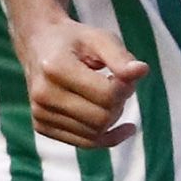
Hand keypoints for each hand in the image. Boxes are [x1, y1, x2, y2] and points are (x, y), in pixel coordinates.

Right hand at [18, 18, 146, 149]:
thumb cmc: (74, 41)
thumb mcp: (99, 39)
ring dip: (112, 117)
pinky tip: (120, 126)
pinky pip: (84, 142)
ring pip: (95, 134)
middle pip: (101, 119)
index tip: (127, 75)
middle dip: (119, 104)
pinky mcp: (41, 126)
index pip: (106, 95)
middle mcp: (43, 94)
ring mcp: (40, 113)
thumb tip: (142, 71)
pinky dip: (105, 136)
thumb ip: (121, 57)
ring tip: (107, 95)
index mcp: (55, 68)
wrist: (38, 45)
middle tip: (119, 85)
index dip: (126, 88)